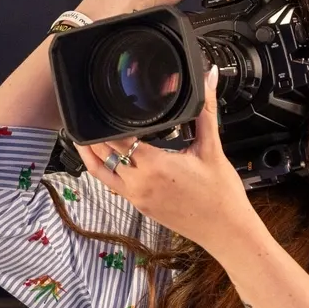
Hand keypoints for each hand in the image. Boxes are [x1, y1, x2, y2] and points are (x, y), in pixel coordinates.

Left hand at [76, 66, 258, 248]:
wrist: (225, 230)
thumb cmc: (221, 193)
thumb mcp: (212, 147)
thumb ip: (206, 109)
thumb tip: (209, 76)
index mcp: (154, 166)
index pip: (117, 138)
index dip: (107, 121)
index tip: (102, 103)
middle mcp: (139, 183)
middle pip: (103, 154)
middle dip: (93, 134)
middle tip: (85, 113)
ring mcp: (136, 197)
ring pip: (101, 172)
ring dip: (91, 154)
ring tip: (82, 135)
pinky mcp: (139, 206)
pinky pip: (113, 185)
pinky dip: (105, 169)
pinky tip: (108, 158)